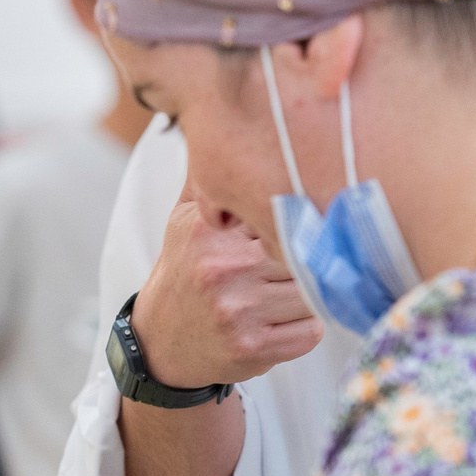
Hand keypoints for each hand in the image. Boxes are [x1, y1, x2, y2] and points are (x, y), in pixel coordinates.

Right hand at [131, 193, 321, 388]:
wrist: (161, 342)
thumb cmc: (185, 272)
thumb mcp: (185, 220)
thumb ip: (213, 179)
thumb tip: (234, 125)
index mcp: (209, 231)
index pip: (282, 210)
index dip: (302, 216)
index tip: (310, 219)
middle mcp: (222, 269)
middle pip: (304, 251)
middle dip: (309, 257)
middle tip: (302, 260)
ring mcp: (237, 312)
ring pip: (314, 293)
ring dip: (311, 294)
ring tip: (287, 291)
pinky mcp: (253, 349)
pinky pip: (310, 332)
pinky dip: (305, 328)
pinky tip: (282, 322)